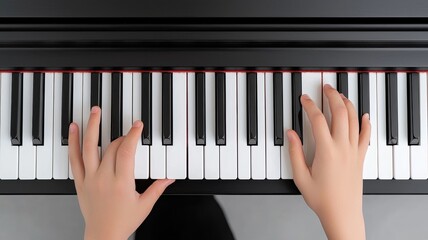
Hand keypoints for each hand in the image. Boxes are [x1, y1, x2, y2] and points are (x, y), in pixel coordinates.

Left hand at [69, 106, 174, 239]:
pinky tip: (74, 129)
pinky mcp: (80, 181)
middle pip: (111, 148)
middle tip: (128, 129)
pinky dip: (73, 142)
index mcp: (121, 182)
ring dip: (92, 127)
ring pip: (89, 147)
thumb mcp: (145, 205)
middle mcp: (104, 178)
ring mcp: (90, 178)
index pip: (126, 152)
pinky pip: (74, 159)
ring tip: (95, 111)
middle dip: (121, 136)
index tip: (137, 125)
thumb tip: (170, 178)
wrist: (103, 235)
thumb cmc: (122, 222)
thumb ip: (158, 188)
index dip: (132, 135)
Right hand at [287, 84, 370, 239]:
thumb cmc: (322, 198)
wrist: (342, 213)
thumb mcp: (300, 176)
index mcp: (326, 150)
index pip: (318, 120)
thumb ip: (294, 153)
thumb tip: (290, 134)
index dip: (309, 106)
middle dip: (332, 96)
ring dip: (347, 104)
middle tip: (325, 88)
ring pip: (354, 119)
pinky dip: (366, 123)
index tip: (304, 99)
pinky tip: (364, 115)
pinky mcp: (360, 157)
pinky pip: (366, 135)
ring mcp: (353, 151)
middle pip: (340, 112)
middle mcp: (342, 147)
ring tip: (340, 95)